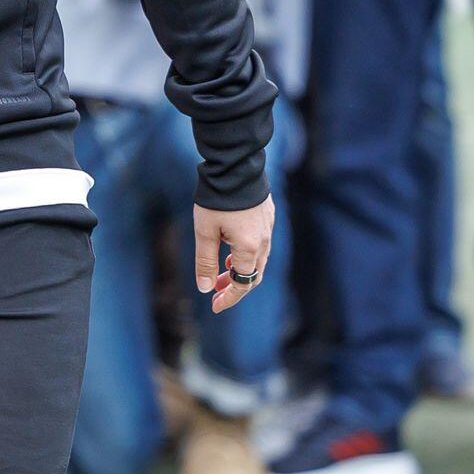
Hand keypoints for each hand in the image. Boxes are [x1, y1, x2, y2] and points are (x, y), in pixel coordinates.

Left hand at [195, 195, 274, 314]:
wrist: (235, 167)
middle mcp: (264, 242)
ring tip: (220, 274)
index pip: (242, 284)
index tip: (215, 306)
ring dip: (239, 272)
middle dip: (234, 288)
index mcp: (249, 248)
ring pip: (257, 261)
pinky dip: (245, 256)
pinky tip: (230, 253)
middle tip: (215, 293)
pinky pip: (260, 246)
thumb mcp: (205, 231)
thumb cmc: (217, 199)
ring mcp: (268, 229)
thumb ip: (205, 261)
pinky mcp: (267, 218)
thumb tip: (205, 288)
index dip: (229, 298)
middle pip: (252, 276)